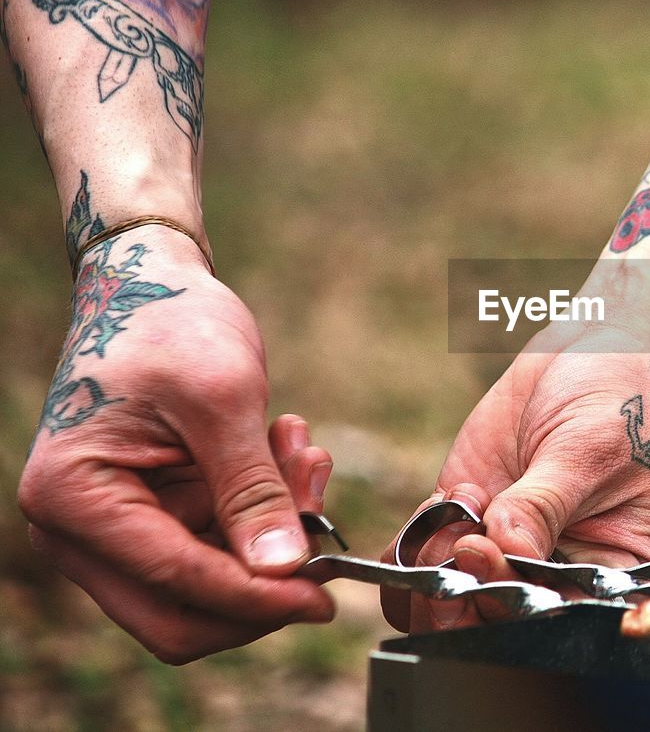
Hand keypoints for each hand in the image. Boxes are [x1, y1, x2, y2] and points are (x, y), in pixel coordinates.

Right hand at [18, 228, 334, 663]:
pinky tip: (290, 453)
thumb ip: (252, 489)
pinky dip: (265, 513)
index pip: (174, 582)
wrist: (153, 285)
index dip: (256, 597)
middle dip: (262, 580)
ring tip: (305, 455)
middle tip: (322, 521)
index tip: (325, 597)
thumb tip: (285, 571)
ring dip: (272, 534)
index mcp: (74, 500)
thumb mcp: (223, 399)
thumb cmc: (171, 325)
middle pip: (180, 615)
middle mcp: (78, 532)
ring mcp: (114, 531)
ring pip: (210, 584)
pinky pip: (219, 547)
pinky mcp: (153, 519)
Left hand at [382, 320, 649, 631]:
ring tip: (458, 507)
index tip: (490, 558)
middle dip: (467, 594)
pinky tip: (438, 505)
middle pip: (498, 621)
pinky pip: (423, 561)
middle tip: (463, 542)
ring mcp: (506, 550)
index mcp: (609, 576)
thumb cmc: (623, 399)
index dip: (517, 606)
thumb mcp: (589, 451)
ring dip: (434, 571)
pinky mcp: (468, 521)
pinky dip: (411, 547)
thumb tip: (507, 552)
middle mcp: (556, 574)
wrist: (597, 348)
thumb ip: (545, 505)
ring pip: (451, 602)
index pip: (559, 620)